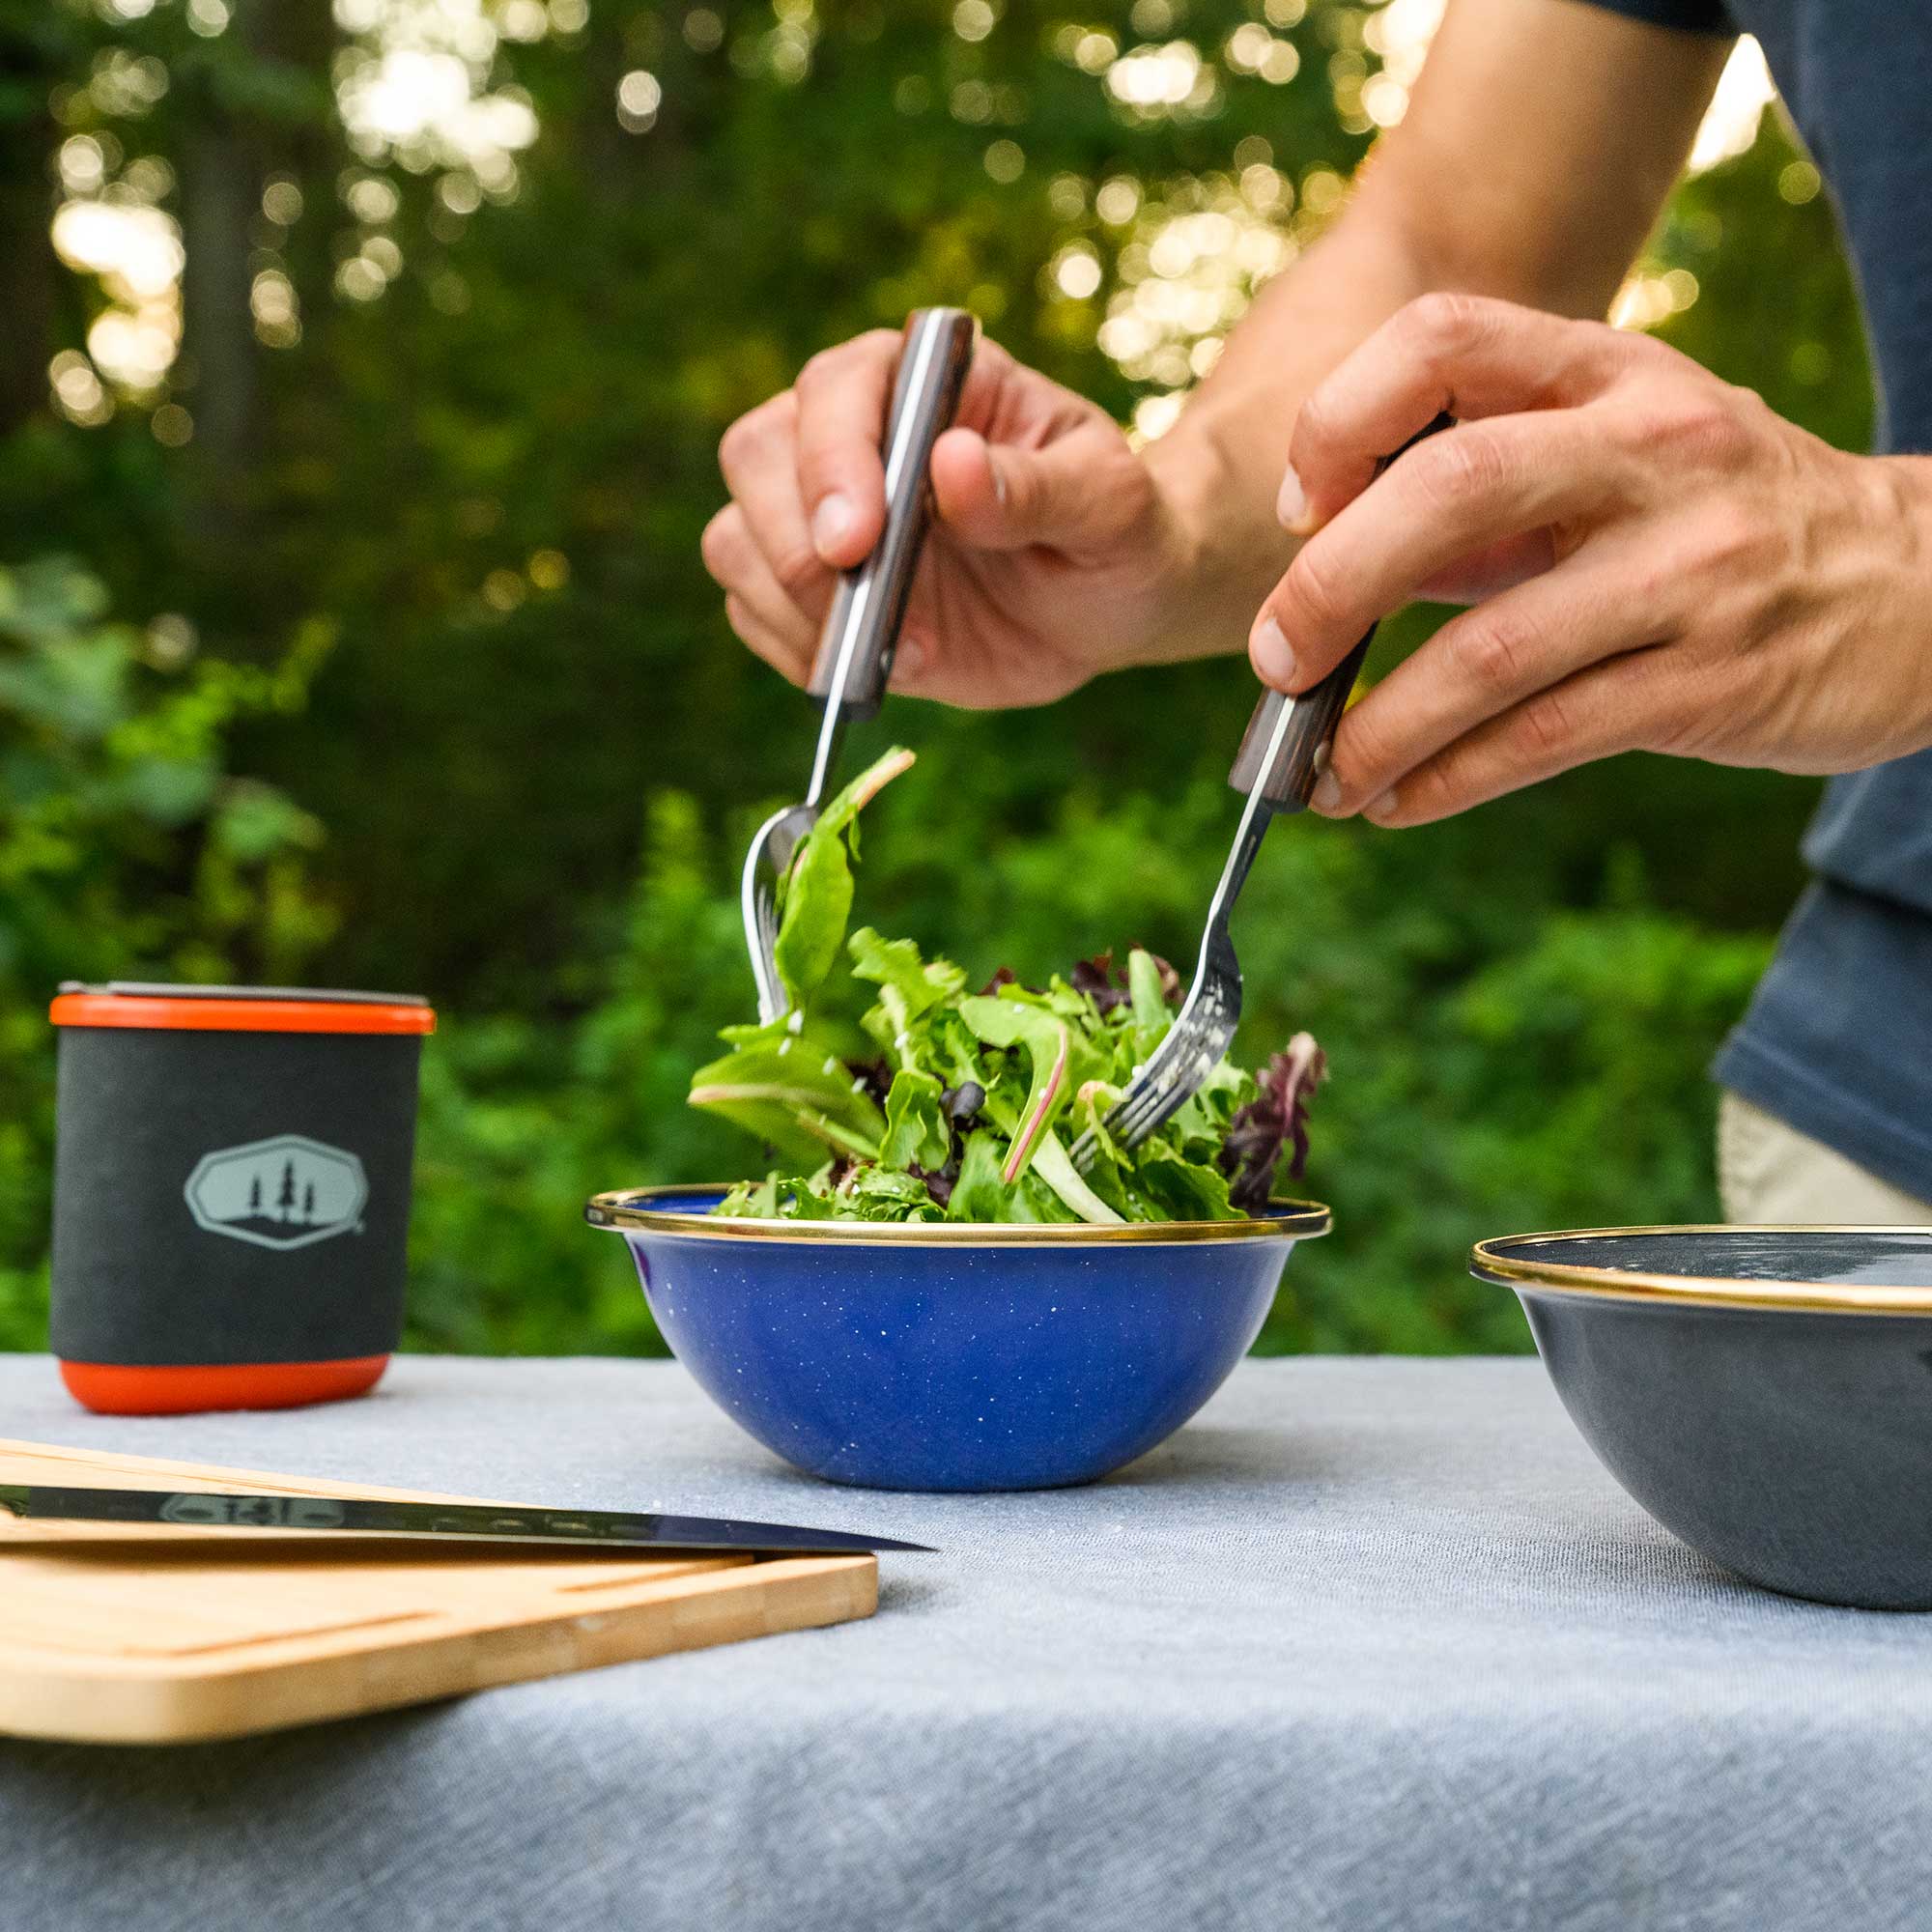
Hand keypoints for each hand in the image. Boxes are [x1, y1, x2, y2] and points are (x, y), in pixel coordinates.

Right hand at [702, 330, 1202, 709]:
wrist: (1109, 604)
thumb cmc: (1118, 534)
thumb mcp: (1111, 508)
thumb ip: (1037, 487)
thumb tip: (951, 463)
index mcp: (925, 382)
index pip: (838, 389)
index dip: (832, 459)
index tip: (859, 540)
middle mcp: (854, 436)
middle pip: (756, 454)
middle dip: (789, 537)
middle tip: (859, 604)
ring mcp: (821, 515)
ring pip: (738, 540)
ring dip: (793, 605)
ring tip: (894, 647)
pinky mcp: (812, 594)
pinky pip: (754, 615)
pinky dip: (799, 651)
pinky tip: (876, 666)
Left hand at [1246, 293, 1931, 824]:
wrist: (1918, 589)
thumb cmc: (1715, 520)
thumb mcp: (1619, 456)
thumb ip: (1486, 488)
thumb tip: (1322, 573)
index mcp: (1611, 372)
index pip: (1442, 337)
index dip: (1340, 417)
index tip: (1298, 509)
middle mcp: (1654, 451)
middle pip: (1448, 491)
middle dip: (1329, 588)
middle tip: (1274, 663)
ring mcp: (1690, 569)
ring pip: (1489, 653)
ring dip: (1378, 728)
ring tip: (1325, 774)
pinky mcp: (1710, 683)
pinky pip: (1543, 739)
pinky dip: (1446, 780)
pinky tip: (1397, 800)